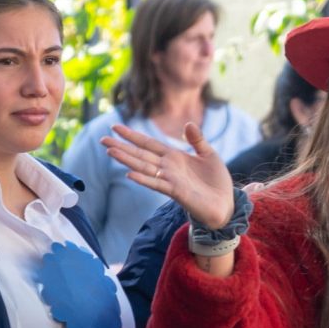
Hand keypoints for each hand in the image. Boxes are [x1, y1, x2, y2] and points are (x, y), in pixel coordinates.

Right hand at [102, 123, 234, 231]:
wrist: (226, 204)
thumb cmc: (216, 182)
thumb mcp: (209, 155)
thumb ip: (197, 140)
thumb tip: (188, 123)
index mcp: (174, 157)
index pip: (148, 144)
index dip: (132, 136)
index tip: (115, 127)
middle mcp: (167, 167)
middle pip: (140, 154)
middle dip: (121, 147)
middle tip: (102, 139)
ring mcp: (170, 179)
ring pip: (144, 167)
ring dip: (127, 159)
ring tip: (110, 151)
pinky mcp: (176, 192)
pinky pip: (157, 184)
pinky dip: (144, 179)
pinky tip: (129, 173)